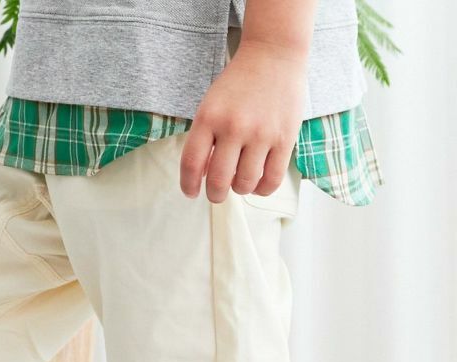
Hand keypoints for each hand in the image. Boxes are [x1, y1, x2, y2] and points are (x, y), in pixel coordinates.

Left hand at [179, 39, 307, 202]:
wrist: (274, 53)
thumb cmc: (238, 84)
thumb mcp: (211, 105)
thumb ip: (204, 139)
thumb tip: (201, 177)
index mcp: (209, 117)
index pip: (191, 164)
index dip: (188, 185)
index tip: (191, 192)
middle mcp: (234, 127)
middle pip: (218, 181)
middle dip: (215, 195)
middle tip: (217, 193)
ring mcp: (261, 133)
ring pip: (245, 184)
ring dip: (239, 189)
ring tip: (240, 180)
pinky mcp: (285, 138)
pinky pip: (272, 180)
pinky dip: (262, 189)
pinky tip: (258, 183)